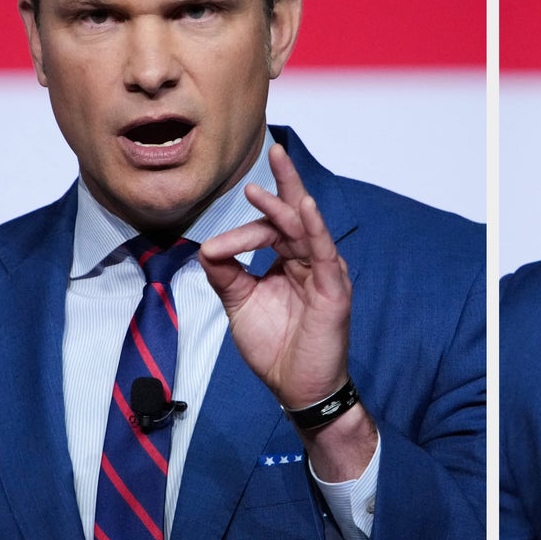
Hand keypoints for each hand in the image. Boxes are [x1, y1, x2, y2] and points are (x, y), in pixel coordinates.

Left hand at [198, 143, 352, 409]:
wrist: (297, 389)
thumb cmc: (276, 347)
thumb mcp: (241, 303)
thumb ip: (226, 273)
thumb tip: (206, 246)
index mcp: (292, 262)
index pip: (271, 230)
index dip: (244, 230)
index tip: (216, 247)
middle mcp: (312, 262)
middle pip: (297, 215)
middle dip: (286, 182)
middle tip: (275, 150)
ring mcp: (326, 273)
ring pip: (307, 229)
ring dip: (289, 202)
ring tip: (273, 175)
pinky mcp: (334, 290)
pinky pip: (324, 252)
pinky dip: (314, 228)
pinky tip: (304, 207)